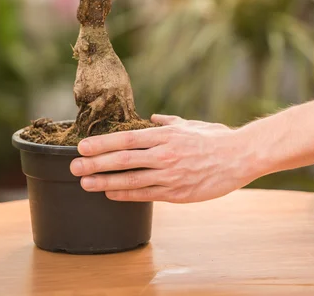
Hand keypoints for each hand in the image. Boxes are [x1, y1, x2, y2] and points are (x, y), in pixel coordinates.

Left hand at [70, 115, 255, 202]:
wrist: (240, 157)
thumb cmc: (216, 138)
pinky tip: (110, 194)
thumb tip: (153, 118)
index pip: (126, 139)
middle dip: (95, 162)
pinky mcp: (177, 193)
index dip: (102, 143)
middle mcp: (163, 154)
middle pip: (123, 159)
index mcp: (165, 135)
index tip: (83, 146)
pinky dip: (126, 194)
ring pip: (130, 180)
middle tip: (74, 165)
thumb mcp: (190, 124)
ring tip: (85, 183)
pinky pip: (146, 194)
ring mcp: (169, 175)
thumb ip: (169, 122)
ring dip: (104, 182)